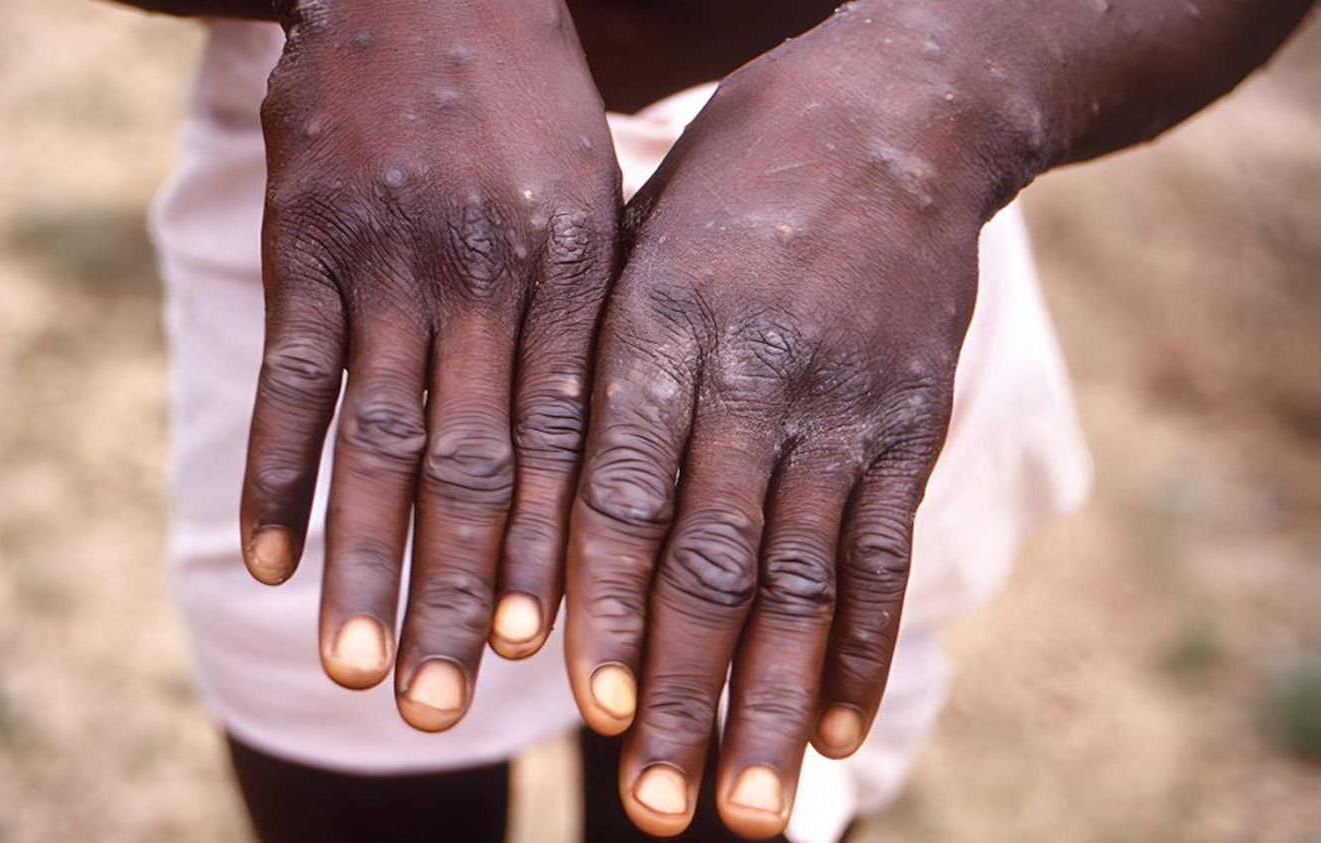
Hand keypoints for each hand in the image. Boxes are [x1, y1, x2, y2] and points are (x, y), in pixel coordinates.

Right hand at [241, 0, 619, 730]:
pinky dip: (276, 471)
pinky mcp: (304, 241)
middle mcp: (486, 278)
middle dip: (463, 592)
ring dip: (364, 561)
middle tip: (448, 706)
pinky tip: (264, 559)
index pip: (567, 441)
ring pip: (379, 439)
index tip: (545, 654)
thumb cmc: (526, 108)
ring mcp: (389, 261)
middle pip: (475, 465)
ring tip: (358, 667)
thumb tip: (598, 464)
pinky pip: (292, 375)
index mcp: (573, 274)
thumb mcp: (593, 199)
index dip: (553, 552)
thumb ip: (589, 324)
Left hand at [564, 32, 1008, 835]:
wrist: (897, 113)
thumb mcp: (639, 238)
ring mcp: (841, 404)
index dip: (605, 602)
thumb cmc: (731, 181)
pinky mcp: (908, 422)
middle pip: (711, 559)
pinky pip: (885, 550)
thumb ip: (597, 365)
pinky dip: (861, 647)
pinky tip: (834, 729)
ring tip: (744, 809)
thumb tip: (536, 511)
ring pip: (801, 578)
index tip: (588, 707)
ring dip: (768, 702)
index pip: (622, 488)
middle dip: (681, 692)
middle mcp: (752, 374)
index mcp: (659, 323)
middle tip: (655, 809)